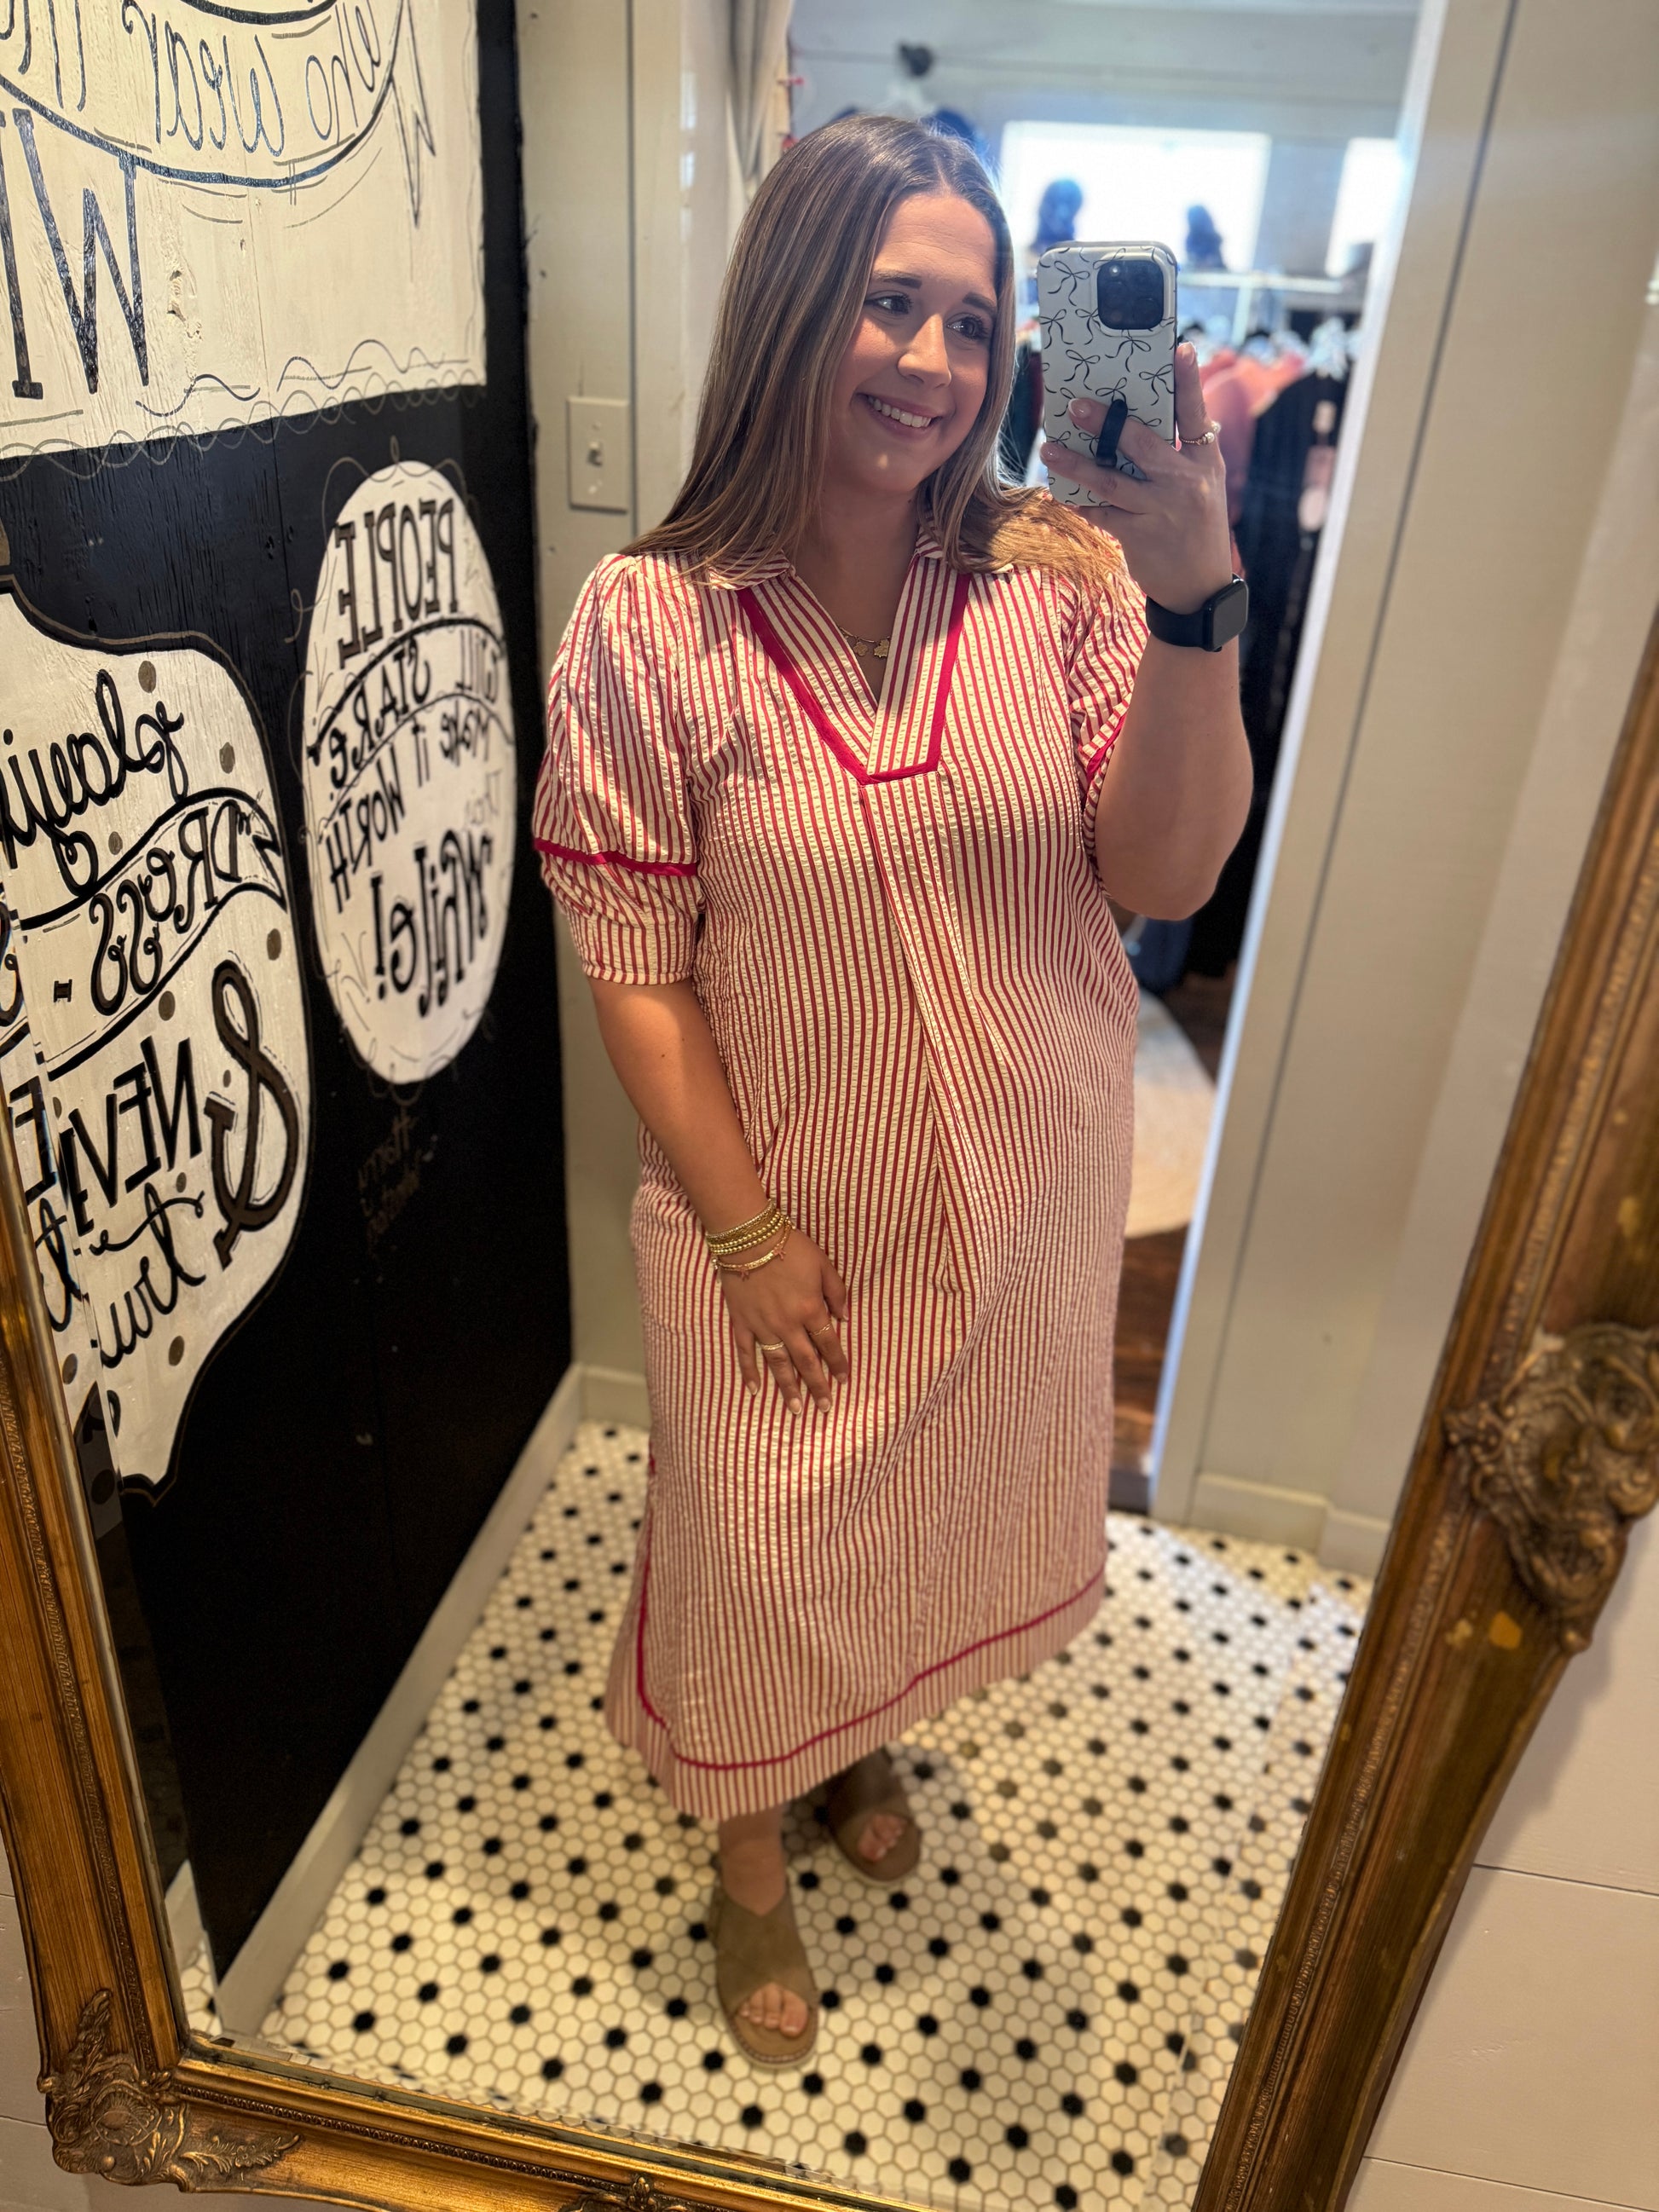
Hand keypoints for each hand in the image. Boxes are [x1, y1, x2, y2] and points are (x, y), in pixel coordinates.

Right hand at [721, 1228, 849, 1413]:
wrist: (749, 1237)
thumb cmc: (790, 1246)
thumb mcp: (823, 1264)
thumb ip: (836, 1293)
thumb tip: (846, 1318)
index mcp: (810, 1310)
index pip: (828, 1344)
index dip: (837, 1364)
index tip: (844, 1381)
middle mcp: (788, 1324)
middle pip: (805, 1361)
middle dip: (817, 1386)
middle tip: (825, 1408)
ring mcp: (763, 1325)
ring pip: (777, 1363)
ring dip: (788, 1388)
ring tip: (796, 1409)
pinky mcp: (742, 1321)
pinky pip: (745, 1352)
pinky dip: (749, 1371)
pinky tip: (754, 1390)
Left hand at [1041, 343, 1234, 615]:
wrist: (1200, 588)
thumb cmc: (1197, 525)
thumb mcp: (1204, 484)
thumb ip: (1180, 453)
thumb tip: (1137, 421)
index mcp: (1206, 462)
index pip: (1197, 415)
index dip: (1189, 381)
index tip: (1179, 349)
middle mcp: (1186, 482)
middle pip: (1143, 443)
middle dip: (1107, 422)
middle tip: (1076, 406)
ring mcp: (1161, 510)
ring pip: (1111, 481)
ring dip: (1076, 464)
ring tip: (1050, 449)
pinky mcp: (1140, 536)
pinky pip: (1101, 514)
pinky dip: (1079, 501)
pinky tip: (1060, 490)